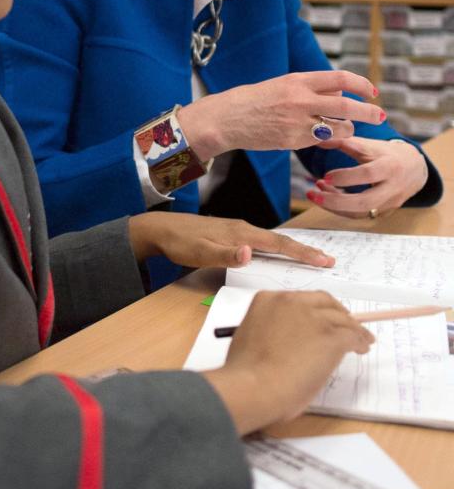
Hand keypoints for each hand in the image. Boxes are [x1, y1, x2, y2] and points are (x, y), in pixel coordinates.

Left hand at [127, 213, 334, 268]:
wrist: (160, 229)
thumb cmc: (179, 243)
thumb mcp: (199, 253)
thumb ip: (225, 254)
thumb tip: (250, 253)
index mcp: (240, 233)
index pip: (278, 243)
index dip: (302, 253)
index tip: (324, 260)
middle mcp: (243, 228)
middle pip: (280, 240)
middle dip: (305, 250)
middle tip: (328, 260)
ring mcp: (237, 230)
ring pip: (272, 239)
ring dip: (292, 249)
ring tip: (311, 258)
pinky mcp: (231, 234)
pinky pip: (261, 241)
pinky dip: (277, 247)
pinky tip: (278, 253)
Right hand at [176, 70, 384, 160]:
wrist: (226, 118)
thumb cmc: (253, 100)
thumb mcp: (281, 84)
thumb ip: (309, 88)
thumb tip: (338, 91)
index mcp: (298, 80)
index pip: (340, 78)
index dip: (361, 84)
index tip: (372, 91)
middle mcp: (300, 99)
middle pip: (346, 105)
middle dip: (369, 111)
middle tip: (381, 115)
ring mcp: (297, 122)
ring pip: (338, 128)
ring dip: (348, 130)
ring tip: (347, 130)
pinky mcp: (292, 141)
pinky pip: (320, 142)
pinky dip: (328, 141)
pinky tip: (325, 140)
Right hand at [204, 290, 374, 434]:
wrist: (254, 386)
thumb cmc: (246, 372)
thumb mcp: (252, 338)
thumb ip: (270, 332)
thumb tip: (288, 343)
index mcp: (268, 301)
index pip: (299, 300)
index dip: (313, 311)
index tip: (319, 321)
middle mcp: (291, 302)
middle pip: (324, 301)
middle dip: (336, 312)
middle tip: (343, 326)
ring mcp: (313, 317)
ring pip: (341, 318)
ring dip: (352, 328)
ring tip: (360, 339)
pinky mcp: (331, 336)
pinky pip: (353, 335)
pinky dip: (360, 340)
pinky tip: (362, 347)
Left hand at [306, 136, 427, 217]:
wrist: (414, 169)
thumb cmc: (387, 154)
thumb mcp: (370, 144)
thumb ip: (344, 141)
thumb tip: (318, 137)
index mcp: (390, 166)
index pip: (369, 174)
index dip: (346, 177)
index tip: (325, 176)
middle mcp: (392, 187)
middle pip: (365, 202)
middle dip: (336, 201)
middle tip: (313, 193)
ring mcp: (389, 203)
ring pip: (359, 212)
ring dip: (333, 205)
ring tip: (314, 192)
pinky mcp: (383, 212)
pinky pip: (359, 215)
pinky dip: (339, 209)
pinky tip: (326, 197)